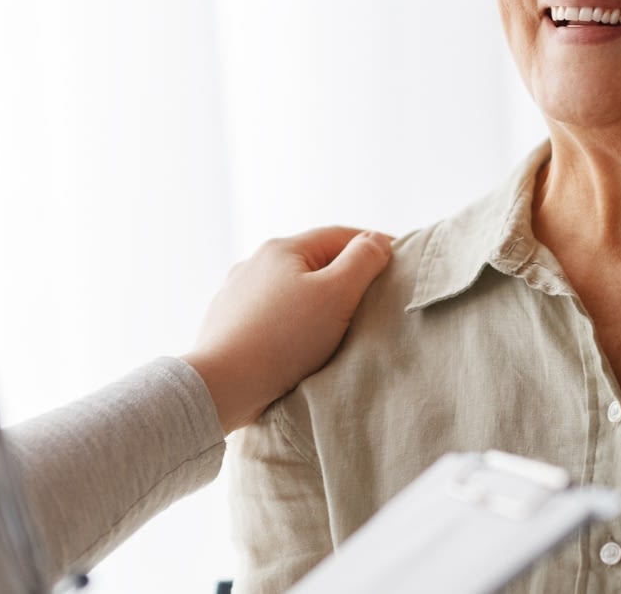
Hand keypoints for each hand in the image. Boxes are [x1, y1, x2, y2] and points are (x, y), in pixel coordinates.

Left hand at [183, 226, 391, 431]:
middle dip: (344, 276)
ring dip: (315, 301)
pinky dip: (290, 323)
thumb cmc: (283, 339)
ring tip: (335, 326)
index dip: (373, 245)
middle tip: (371, 298)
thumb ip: (363, 261)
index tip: (398, 263)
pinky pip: (270, 316)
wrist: (222, 385)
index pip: (340, 235)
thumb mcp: (336, 294)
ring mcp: (236, 294)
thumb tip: (376, 241)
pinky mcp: (227, 325)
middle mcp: (255, 264)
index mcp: (283, 249)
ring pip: (290, 290)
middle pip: (313, 262)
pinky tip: (298, 344)